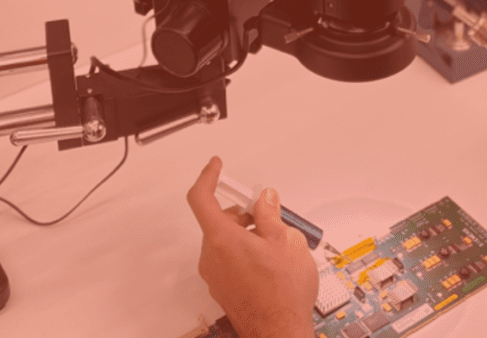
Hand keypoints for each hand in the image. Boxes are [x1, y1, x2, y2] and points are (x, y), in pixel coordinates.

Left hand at [186, 156, 318, 337]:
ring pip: (225, 241)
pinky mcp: (223, 289)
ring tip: (276, 243)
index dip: (208, 177)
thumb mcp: (286, 241)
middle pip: (219, 221)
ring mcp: (216, 276)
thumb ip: (270, 214)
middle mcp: (212, 257)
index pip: (201, 198)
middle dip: (243, 212)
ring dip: (246, 234)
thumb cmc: (283, 294)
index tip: (216, 166)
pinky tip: (270, 260)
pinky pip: (229, 260)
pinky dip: (245, 251)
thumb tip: (265, 198)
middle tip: (267, 213)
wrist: (279, 333)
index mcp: (222, 240)